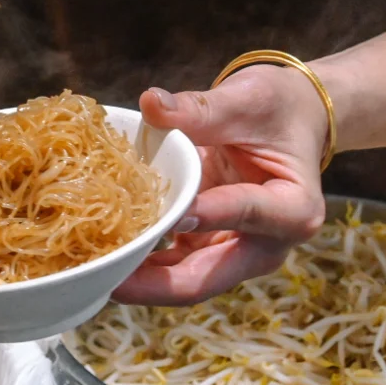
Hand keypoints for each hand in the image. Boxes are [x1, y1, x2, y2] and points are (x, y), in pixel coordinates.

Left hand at [113, 65, 329, 305]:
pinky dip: (140, 263)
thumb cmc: (278, 107)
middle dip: (153, 284)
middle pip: (205, 278)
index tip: (169, 213)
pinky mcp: (208, 250)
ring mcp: (234, 255)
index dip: (206, 215)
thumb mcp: (247, 100)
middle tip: (106, 279)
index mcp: (293, 210)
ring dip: (137, 281)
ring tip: (92, 273)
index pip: (245, 213)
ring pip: (182, 282)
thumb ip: (201, 109)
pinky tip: (102, 255)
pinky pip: (170, 267)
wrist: (292, 120)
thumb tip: (150, 103)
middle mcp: (266, 247)